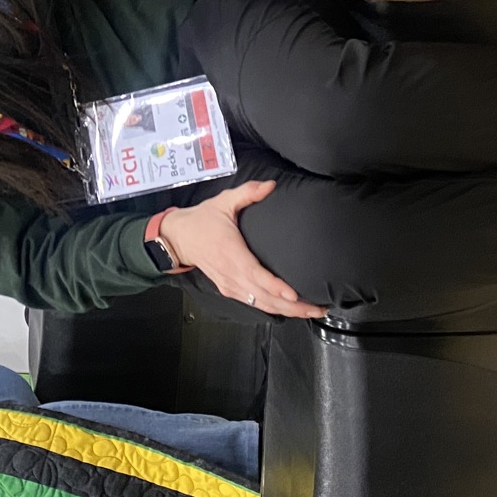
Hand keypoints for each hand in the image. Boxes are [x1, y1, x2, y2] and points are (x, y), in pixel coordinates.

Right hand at [159, 182, 325, 318]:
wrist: (178, 237)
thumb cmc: (201, 221)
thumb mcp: (222, 201)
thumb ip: (247, 193)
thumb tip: (270, 185)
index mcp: (231, 252)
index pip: (255, 274)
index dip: (275, 287)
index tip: (293, 294)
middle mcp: (231, 273)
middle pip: (264, 297)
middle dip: (292, 306)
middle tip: (317, 307)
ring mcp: (230, 284)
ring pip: (261, 305)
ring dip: (286, 311)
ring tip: (310, 310)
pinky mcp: (229, 290)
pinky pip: (253, 304)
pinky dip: (273, 309)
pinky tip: (289, 309)